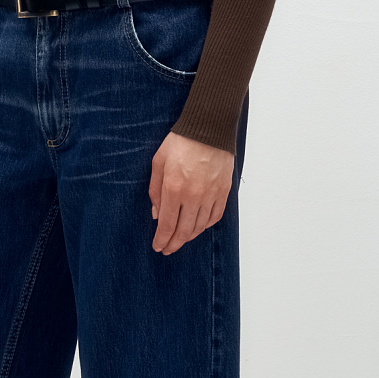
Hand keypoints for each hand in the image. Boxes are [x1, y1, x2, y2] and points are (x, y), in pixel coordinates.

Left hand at [148, 131, 234, 254]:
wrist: (209, 128)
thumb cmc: (181, 141)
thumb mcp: (158, 162)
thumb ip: (155, 190)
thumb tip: (157, 214)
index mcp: (174, 188)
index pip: (167, 224)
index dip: (162, 240)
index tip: (158, 246)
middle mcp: (194, 196)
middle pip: (184, 230)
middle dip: (174, 244)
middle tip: (168, 249)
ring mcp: (211, 195)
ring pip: (199, 226)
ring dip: (188, 237)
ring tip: (181, 240)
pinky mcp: (223, 191)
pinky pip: (214, 216)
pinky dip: (205, 225)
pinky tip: (198, 227)